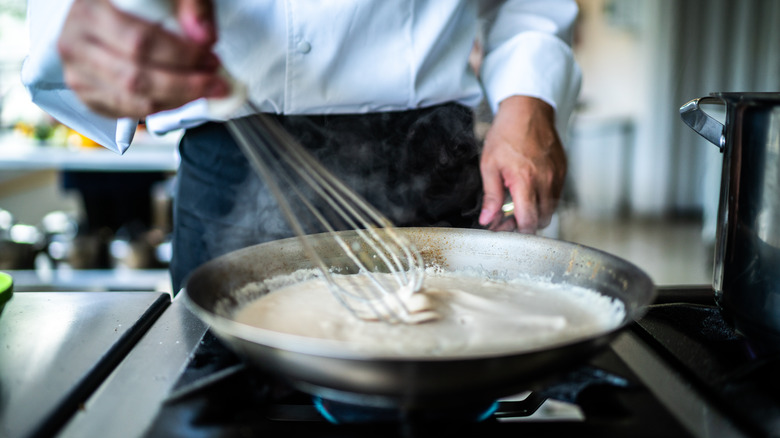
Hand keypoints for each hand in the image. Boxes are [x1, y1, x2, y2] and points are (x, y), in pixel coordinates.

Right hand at [57, 0, 228, 118]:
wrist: (98, 12)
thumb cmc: (130, 1)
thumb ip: (189, 5)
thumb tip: (205, 36)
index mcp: (90, 11)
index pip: (140, 41)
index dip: (182, 55)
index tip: (210, 57)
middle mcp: (75, 44)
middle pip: (136, 77)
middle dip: (185, 85)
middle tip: (215, 82)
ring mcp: (77, 73)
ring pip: (132, 101)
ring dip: (177, 100)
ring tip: (204, 90)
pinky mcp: (86, 95)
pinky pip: (127, 112)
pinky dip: (161, 109)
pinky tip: (181, 97)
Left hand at [478, 96, 566, 232]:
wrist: (528, 110)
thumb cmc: (507, 133)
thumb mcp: (489, 165)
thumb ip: (491, 196)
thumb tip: (488, 220)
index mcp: (525, 180)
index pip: (528, 221)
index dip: (515, 230)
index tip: (502, 226)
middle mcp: (546, 181)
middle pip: (541, 220)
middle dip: (524, 223)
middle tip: (508, 216)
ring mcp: (557, 176)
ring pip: (550, 210)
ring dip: (535, 212)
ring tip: (518, 202)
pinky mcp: (563, 171)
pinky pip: (556, 196)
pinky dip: (544, 199)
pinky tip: (530, 189)